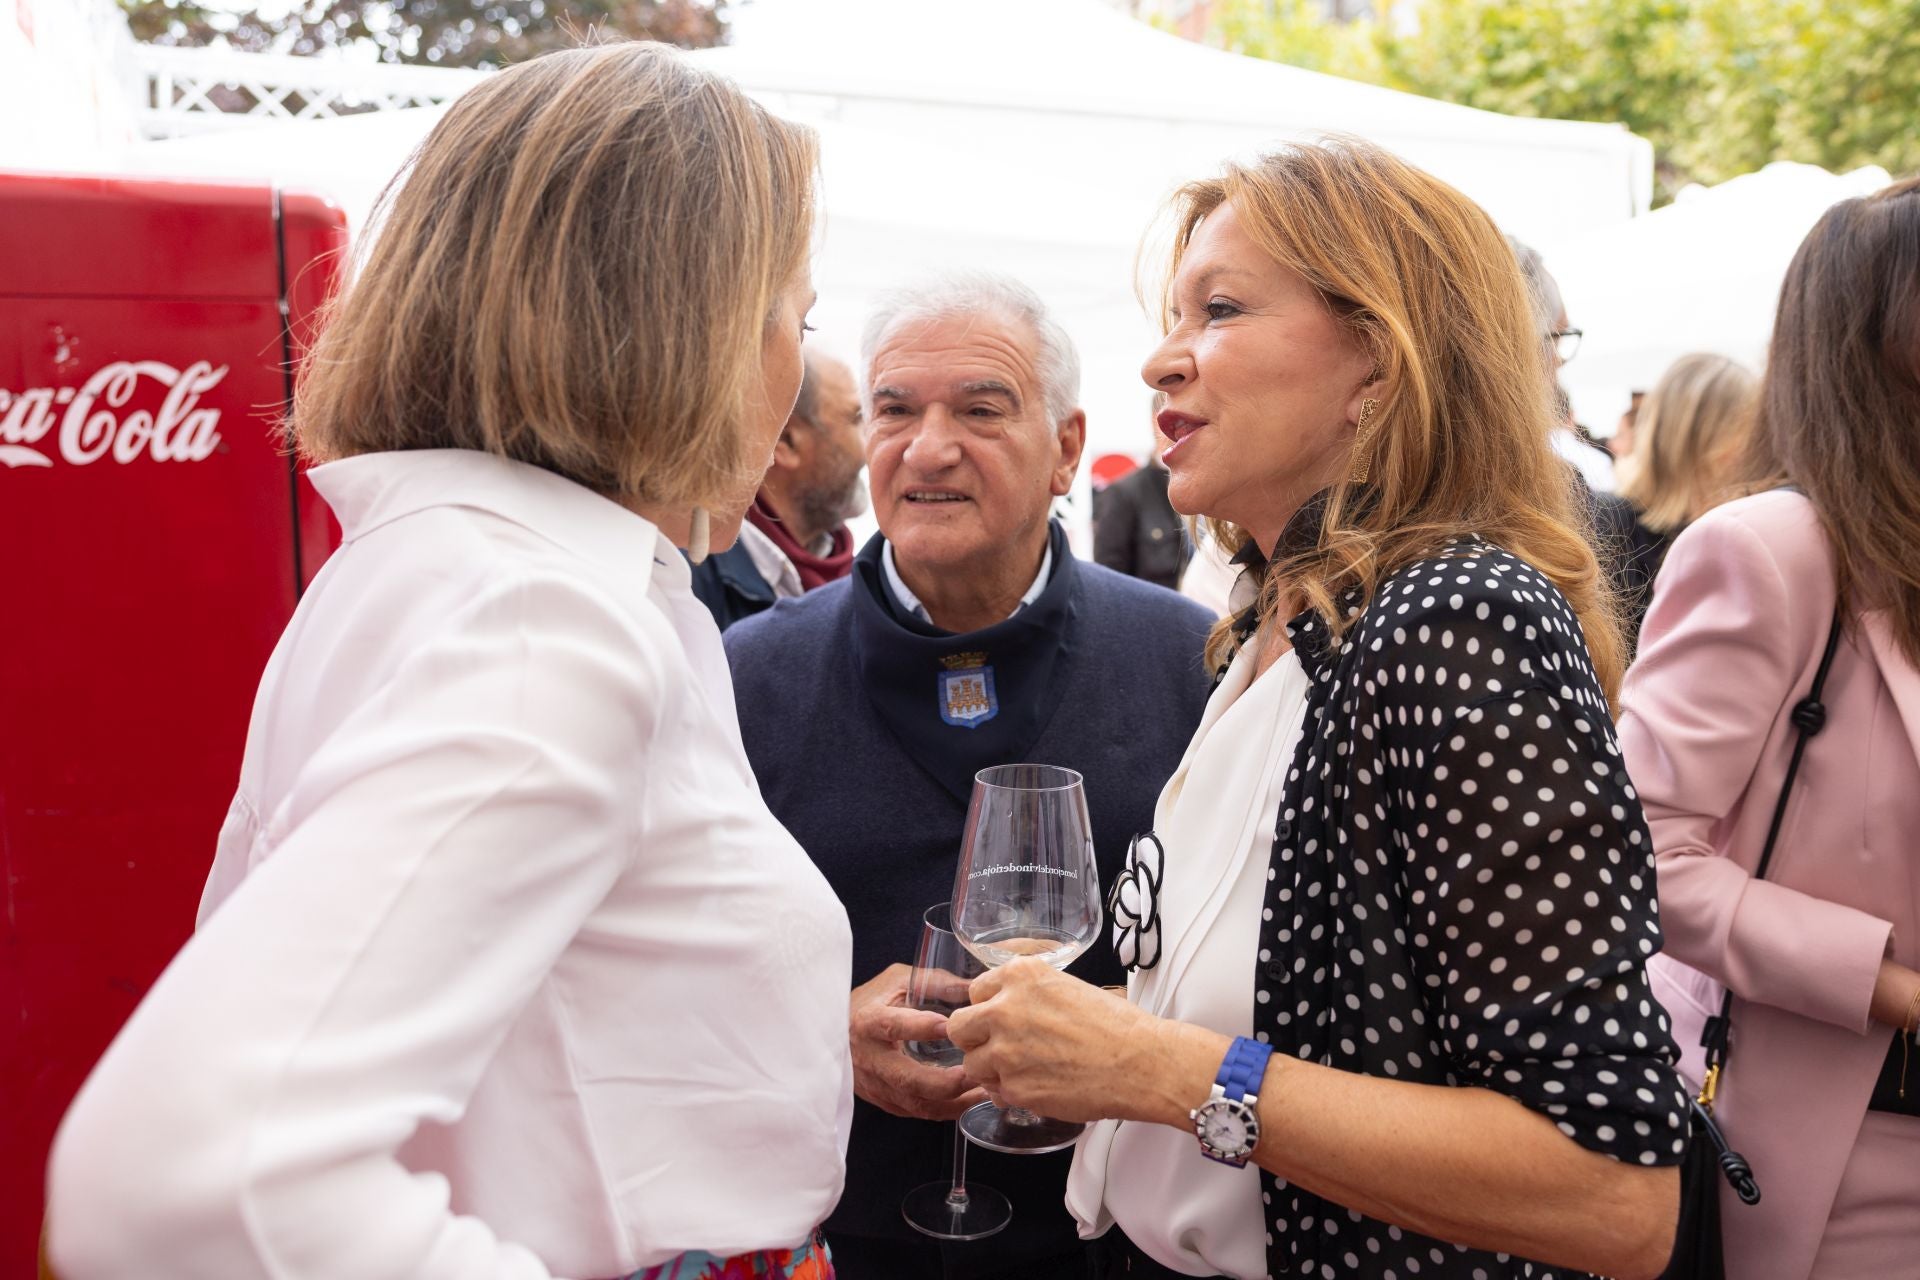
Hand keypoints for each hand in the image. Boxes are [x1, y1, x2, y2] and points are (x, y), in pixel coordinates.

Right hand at [849, 964, 988, 1120]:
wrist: (835, 1031)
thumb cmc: (871, 1002)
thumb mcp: (897, 981)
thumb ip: (936, 983)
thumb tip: (977, 985)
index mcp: (868, 1021)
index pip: (892, 1026)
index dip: (919, 1027)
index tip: (948, 1026)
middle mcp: (870, 1057)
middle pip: (906, 1078)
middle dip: (945, 1081)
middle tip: (977, 1072)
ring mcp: (875, 1084)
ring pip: (915, 1102)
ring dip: (953, 1101)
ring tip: (984, 1090)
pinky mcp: (883, 1100)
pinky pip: (917, 1112)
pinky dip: (946, 1110)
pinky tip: (969, 1100)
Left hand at [947, 958, 1179, 1123]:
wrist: (1141, 1063)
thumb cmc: (1114, 1025)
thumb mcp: (1065, 987)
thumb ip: (1025, 994)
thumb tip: (1000, 1010)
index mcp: (1019, 976)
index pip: (975, 992)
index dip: (988, 1009)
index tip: (1001, 1020)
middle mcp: (1004, 1009)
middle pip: (959, 1027)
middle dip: (975, 1038)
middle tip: (998, 1047)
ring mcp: (1005, 1051)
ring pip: (972, 1064)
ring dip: (991, 1069)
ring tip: (1024, 1070)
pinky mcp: (1014, 1088)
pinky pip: (994, 1091)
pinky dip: (1009, 1092)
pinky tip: (1036, 1086)